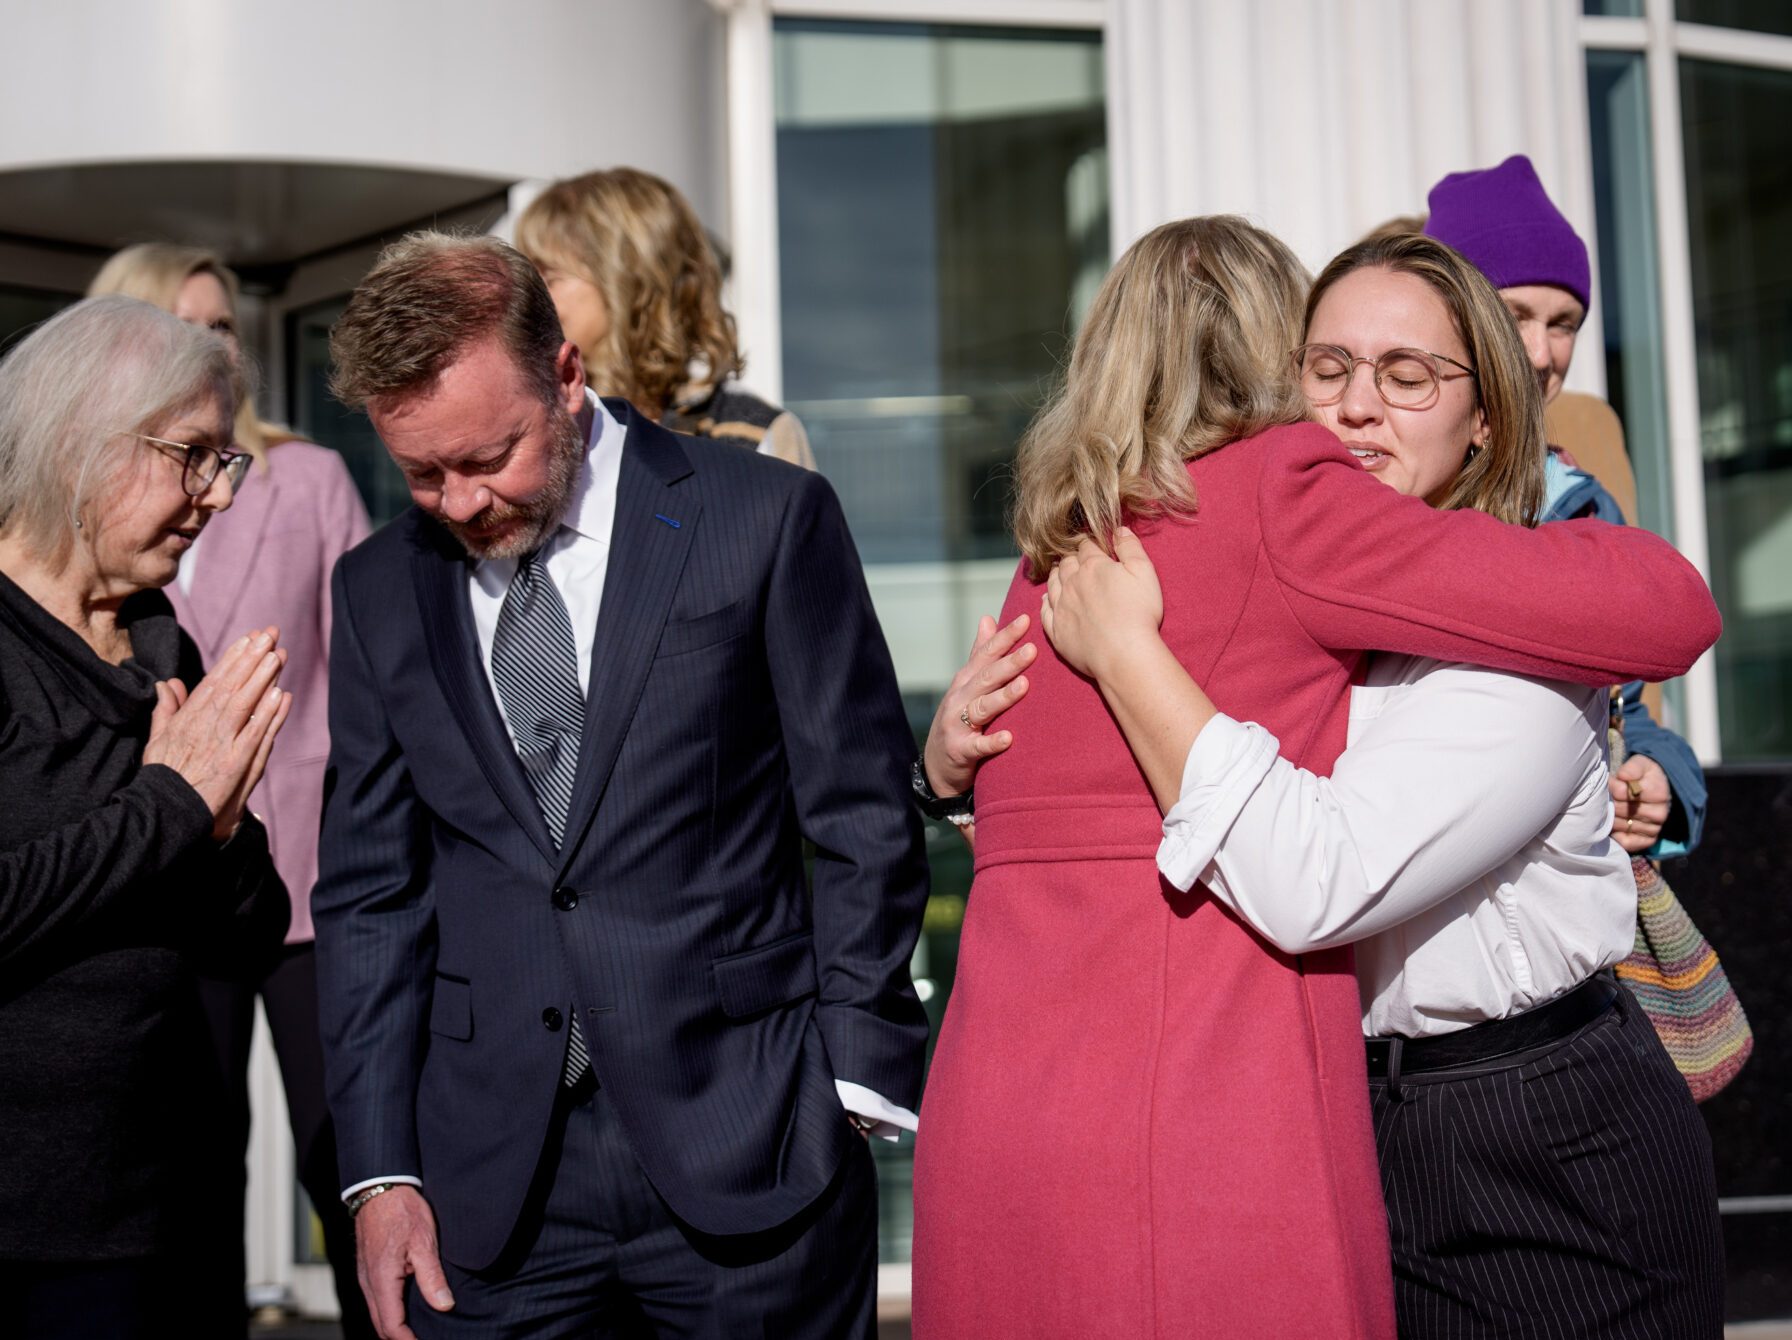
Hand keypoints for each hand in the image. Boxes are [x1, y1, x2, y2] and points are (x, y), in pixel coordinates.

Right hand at [143, 627, 292, 841]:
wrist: (163, 809)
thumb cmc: (161, 775)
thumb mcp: (157, 738)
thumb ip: (166, 709)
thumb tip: (167, 683)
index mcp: (188, 717)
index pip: (214, 681)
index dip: (233, 658)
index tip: (248, 638)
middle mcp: (206, 725)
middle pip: (233, 685)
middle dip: (252, 658)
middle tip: (270, 634)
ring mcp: (222, 742)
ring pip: (245, 703)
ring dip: (262, 678)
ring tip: (278, 654)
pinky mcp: (235, 762)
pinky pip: (255, 733)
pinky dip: (268, 713)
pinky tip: (280, 695)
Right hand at [356, 1186, 454, 1339]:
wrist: (380, 1187)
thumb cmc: (402, 1210)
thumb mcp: (424, 1242)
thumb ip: (432, 1277)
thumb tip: (444, 1305)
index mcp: (382, 1279)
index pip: (391, 1325)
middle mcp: (368, 1282)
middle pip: (381, 1324)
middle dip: (400, 1337)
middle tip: (424, 1338)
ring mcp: (365, 1276)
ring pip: (377, 1313)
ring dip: (394, 1325)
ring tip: (418, 1329)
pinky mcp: (368, 1269)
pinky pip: (376, 1299)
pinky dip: (389, 1311)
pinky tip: (407, 1308)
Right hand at [923, 612, 1036, 797]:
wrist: (937, 765)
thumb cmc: (958, 719)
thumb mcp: (965, 685)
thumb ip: (978, 653)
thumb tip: (987, 618)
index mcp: (965, 681)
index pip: (986, 654)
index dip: (1005, 637)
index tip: (1026, 620)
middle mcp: (960, 699)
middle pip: (986, 677)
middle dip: (1009, 663)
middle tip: (1033, 649)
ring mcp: (958, 725)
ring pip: (982, 708)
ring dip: (1003, 696)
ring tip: (1024, 685)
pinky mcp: (961, 751)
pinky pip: (978, 746)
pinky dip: (993, 742)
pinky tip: (1009, 738)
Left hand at [1040, 528, 1162, 680]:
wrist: (1124, 654)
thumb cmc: (1139, 612)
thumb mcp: (1143, 571)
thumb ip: (1130, 547)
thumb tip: (1119, 529)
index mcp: (1093, 566)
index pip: (1085, 546)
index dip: (1088, 543)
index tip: (1090, 544)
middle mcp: (1071, 583)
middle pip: (1065, 563)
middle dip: (1069, 557)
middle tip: (1073, 556)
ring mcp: (1061, 607)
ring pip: (1051, 583)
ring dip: (1055, 575)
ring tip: (1059, 572)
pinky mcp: (1056, 631)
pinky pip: (1044, 611)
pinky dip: (1044, 602)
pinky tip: (1046, 599)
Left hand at [1610, 754, 1671, 853]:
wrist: (1656, 789)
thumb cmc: (1644, 776)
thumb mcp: (1640, 764)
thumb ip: (1632, 768)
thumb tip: (1623, 776)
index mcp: (1658, 793)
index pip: (1622, 792)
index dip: (1612, 786)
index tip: (1614, 782)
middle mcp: (1659, 814)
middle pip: (1619, 810)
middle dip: (1610, 801)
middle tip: (1611, 796)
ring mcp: (1655, 828)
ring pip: (1619, 825)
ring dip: (1610, 817)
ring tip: (1613, 807)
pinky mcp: (1648, 841)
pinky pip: (1626, 842)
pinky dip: (1616, 834)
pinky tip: (1614, 825)